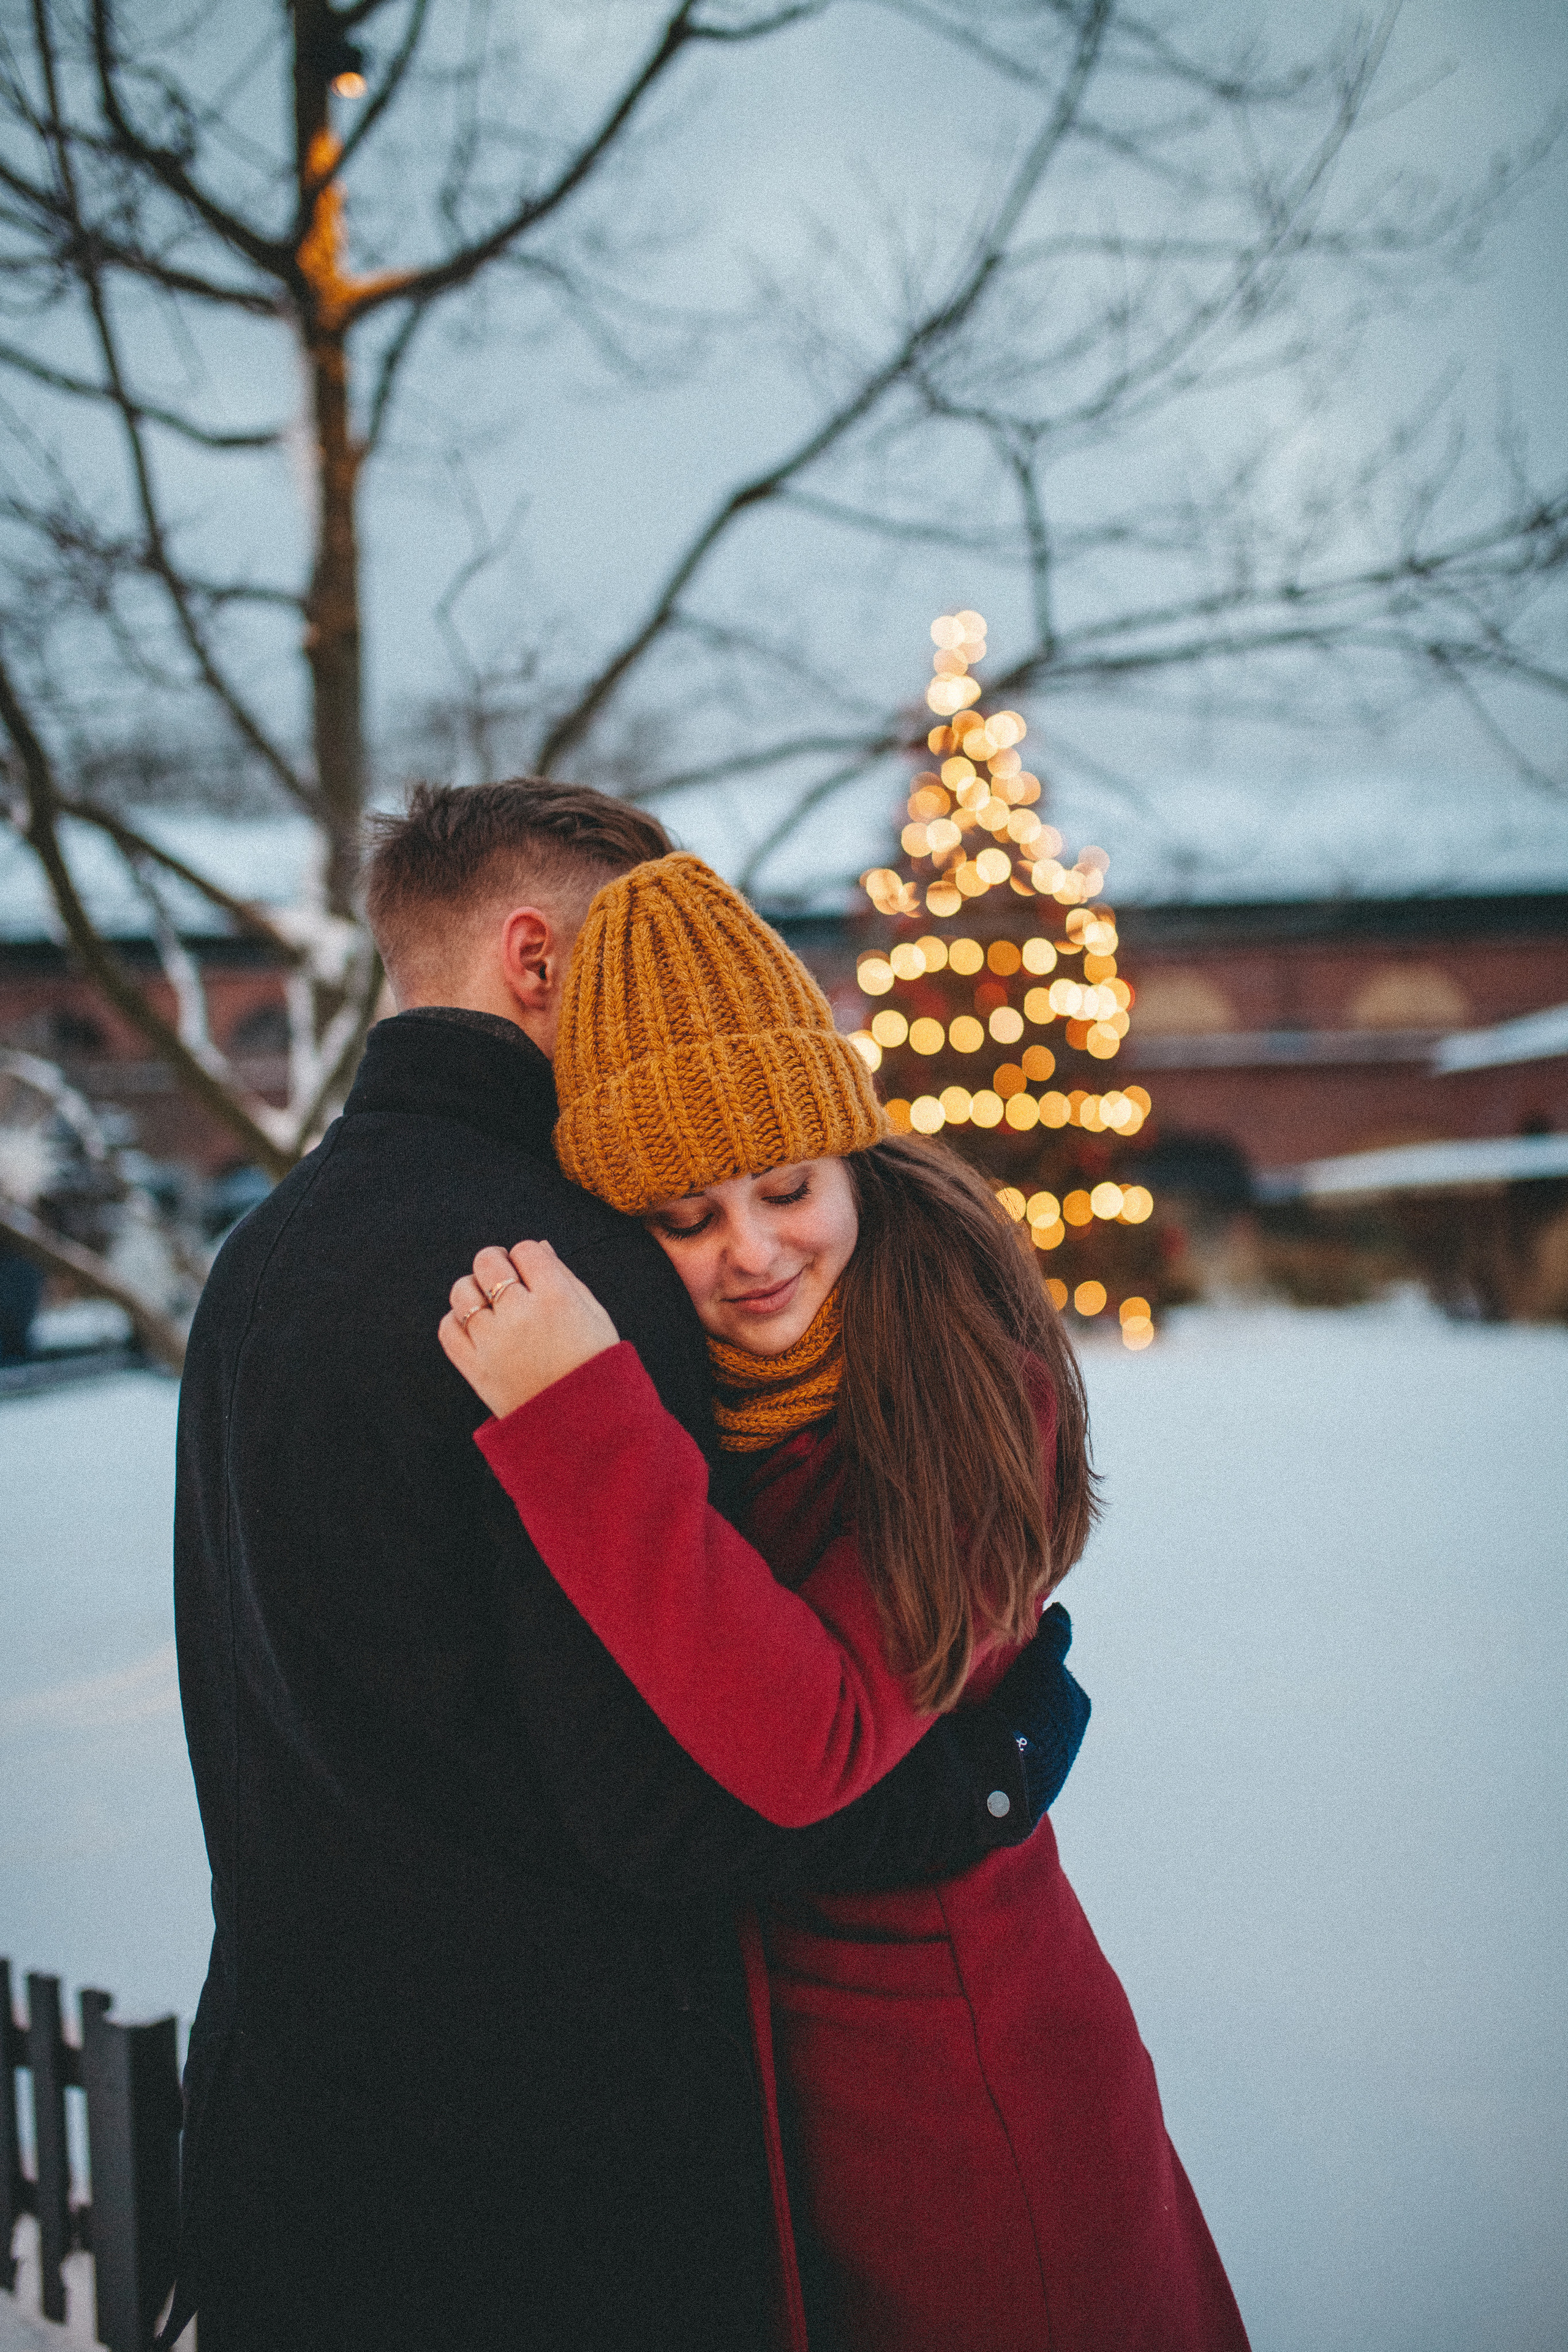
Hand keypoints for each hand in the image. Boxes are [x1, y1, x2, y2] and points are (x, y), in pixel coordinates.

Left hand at [439, 1240, 618, 1419]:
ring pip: (462, 1291)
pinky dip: (457, 1321)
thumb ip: (565, 1277)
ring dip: (473, 1291)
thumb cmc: (593, 1365)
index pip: (526, 1249)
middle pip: (488, 1262)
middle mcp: (521, 1315)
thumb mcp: (594, 1315)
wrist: (584, 1426)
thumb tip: (539, 1247)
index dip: (528, 1258)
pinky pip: (448, 1328)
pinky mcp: (474, 1368)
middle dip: (496, 1265)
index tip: (533, 1274)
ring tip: (489, 1305)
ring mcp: (493, 1342)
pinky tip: (476, 1328)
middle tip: (506, 1281)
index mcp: (558, 1298)